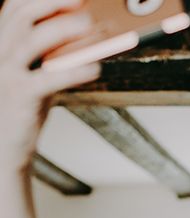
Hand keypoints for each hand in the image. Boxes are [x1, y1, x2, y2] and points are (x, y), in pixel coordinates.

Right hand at [0, 0, 99, 170]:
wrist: (4, 146)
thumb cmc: (23, 108)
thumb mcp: (36, 75)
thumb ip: (55, 56)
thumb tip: (93, 38)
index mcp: (1, 44)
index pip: (15, 8)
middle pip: (22, 16)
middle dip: (52, 3)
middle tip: (82, 1)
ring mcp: (6, 74)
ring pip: (33, 41)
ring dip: (64, 30)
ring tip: (91, 26)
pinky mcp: (20, 97)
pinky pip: (48, 79)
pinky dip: (74, 71)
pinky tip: (95, 68)